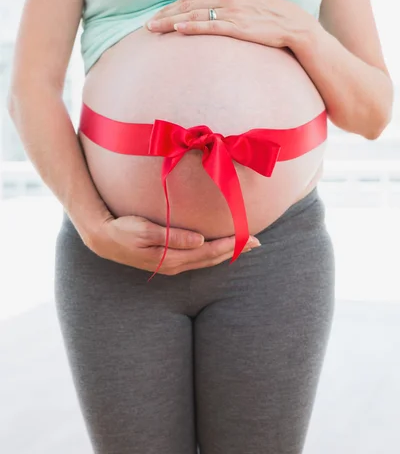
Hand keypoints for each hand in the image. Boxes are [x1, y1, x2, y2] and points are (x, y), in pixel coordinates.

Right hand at [85, 214, 260, 275]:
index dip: (231, 245)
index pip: (209, 252)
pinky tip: (219, 249)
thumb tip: (200, 240)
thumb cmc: (124, 230)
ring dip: (226, 252)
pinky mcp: (168, 261)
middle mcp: (175, 264)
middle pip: (212, 258)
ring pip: (206, 260)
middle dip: (235, 249)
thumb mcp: (146, 230)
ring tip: (243, 245)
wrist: (103, 239)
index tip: (249, 238)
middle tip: (257, 242)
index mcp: (172, 257)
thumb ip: (173, 236)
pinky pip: (197, 259)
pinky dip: (213, 253)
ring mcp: (172, 265)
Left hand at [146, 0, 318, 48]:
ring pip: (194, 16)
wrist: (291, 22)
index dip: (170, 8)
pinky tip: (177, 30)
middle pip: (187, 6)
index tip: (155, 17)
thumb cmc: (264, 10)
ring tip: (153, 30)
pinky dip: (192, 27)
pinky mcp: (237, 26)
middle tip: (146, 26)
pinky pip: (210, 26)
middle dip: (164, 16)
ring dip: (171, 23)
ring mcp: (231, 10)